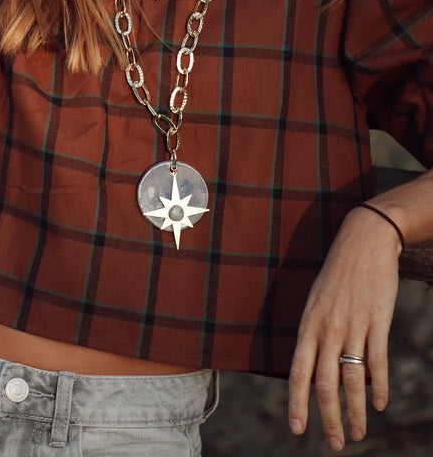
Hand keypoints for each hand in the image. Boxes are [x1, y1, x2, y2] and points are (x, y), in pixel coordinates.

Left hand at [288, 206, 400, 450]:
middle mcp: (327, 328)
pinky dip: (378, 386)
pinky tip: (380, 404)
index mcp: (308, 324)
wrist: (363, 240)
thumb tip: (314, 371)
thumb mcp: (316, 302)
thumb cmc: (337, 274)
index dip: (297, 404)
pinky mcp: (377, 321)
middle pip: (324, 384)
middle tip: (336, 444)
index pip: (297, 373)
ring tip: (359, 432)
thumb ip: (314, 335)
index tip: (298, 430)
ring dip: (356, 412)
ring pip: (351, 380)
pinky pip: (377, 362)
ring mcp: (353, 325)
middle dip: (329, 419)